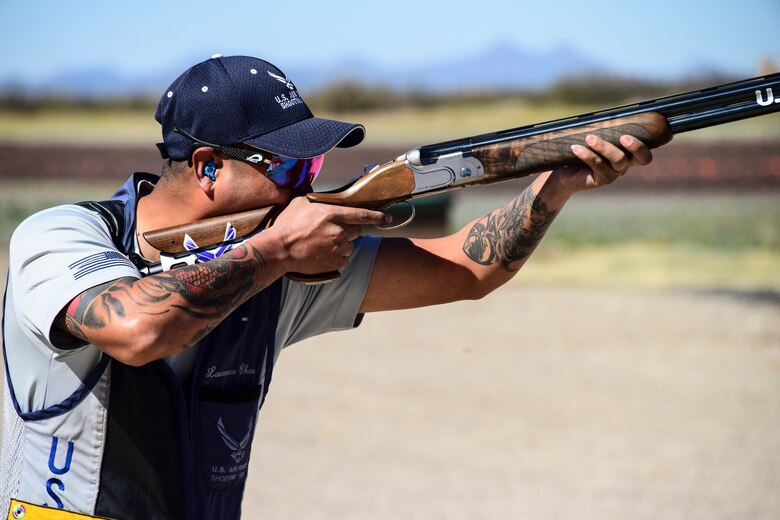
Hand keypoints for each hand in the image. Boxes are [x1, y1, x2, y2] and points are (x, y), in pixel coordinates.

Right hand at [264, 196, 387, 274]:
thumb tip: (313, 192)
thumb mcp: (299, 203)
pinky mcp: (334, 262)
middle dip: (349, 231)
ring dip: (342, 245)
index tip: (387, 218)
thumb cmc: (286, 226)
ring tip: (324, 245)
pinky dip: (336, 258)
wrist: (279, 249)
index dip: (377, 216)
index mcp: (332, 214)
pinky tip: (323, 255)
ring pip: (350, 247)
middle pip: (356, 232)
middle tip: (333, 232)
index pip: (361, 214)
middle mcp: (338, 231)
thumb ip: (312, 198)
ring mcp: (337, 248)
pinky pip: (343, 260)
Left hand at [555, 134, 652, 192]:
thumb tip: (602, 114)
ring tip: (589, 138)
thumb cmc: (582, 152)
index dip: (643, 147)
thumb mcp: (594, 140)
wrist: (564, 174)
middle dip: (634, 146)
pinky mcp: (601, 180)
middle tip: (623, 137)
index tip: (630, 134)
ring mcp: (613, 174)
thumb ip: (602, 130)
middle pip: (639, 158)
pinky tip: (575, 148)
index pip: (645, 155)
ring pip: (618, 160)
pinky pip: (597, 165)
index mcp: (627, 155)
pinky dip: (587, 154)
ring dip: (604, 146)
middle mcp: (624, 166)